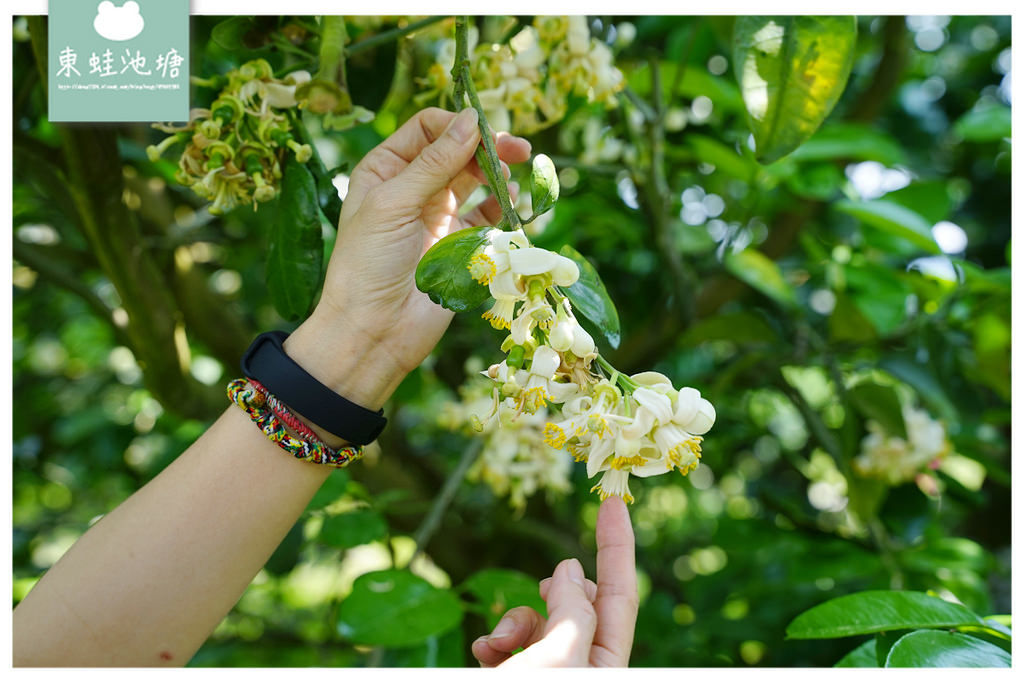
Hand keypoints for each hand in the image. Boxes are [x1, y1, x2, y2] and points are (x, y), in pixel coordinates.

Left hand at [284, 107, 530, 411]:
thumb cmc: (368, 264)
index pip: (428, 129)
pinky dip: (502, 207)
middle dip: (486, 146)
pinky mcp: (458, 245)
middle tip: (518, 149)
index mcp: (385, 170)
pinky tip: (512, 204)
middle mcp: (411, 188)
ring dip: (495, 174)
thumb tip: (472, 119)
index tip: (484, 131)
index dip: (457, 125)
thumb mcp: (393, 203)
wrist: (373, 330)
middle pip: (457, 151)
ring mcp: (436, 216)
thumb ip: (435, 162)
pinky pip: (486, 217)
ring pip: (475, 181)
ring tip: (509, 177)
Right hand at [471, 497, 638, 666]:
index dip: (617, 545)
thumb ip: (571, 610)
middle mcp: (581, 664)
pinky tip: (484, 652)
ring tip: (500, 643)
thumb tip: (570, 569)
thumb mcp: (561, 655)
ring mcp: (548, 668)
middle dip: (553, 589)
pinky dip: (493, 641)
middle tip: (542, 589)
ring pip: (535, 621)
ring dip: (513, 622)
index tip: (612, 503)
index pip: (620, 593)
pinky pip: (507, 642)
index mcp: (607, 663)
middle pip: (576, 602)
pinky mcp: (516, 672)